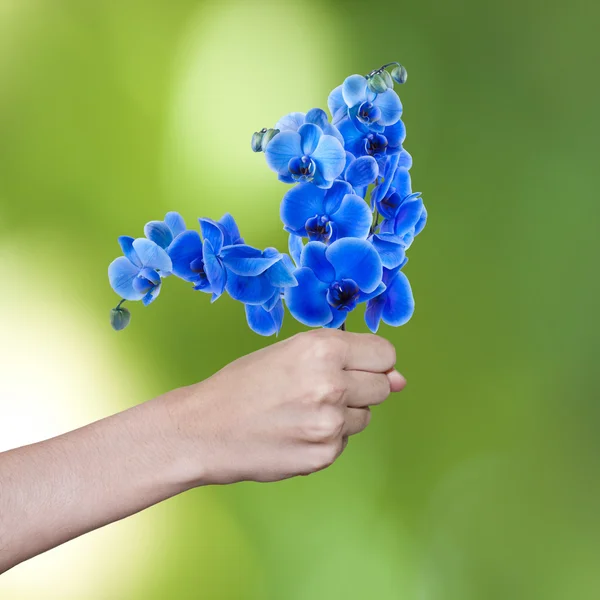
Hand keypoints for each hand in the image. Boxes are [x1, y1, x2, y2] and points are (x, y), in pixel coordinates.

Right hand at [166, 329, 405, 484]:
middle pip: (383, 386)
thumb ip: (348, 359)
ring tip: (303, 411)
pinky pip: (345, 441)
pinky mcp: (324, 455)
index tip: (355, 366)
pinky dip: (327, 437)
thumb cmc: (242, 384)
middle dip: (361, 386)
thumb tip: (400, 379)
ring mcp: (330, 423)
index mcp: (322, 348)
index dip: (371, 361)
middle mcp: (332, 384)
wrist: (204, 428)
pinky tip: (296, 431)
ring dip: (344, 413)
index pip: (386, 354)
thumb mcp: (291, 353)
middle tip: (321, 389)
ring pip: (365, 415)